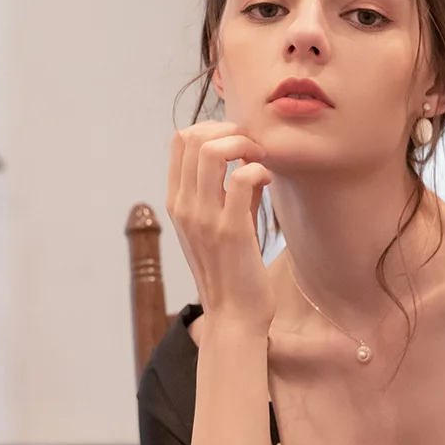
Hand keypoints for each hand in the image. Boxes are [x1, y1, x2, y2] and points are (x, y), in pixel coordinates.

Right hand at [166, 121, 274, 334]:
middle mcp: (184, 207)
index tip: (238, 143)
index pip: (179, 141)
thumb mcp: (221, 225)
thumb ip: (229, 192)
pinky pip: (240, 178)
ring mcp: (205, 218)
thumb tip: (249, 161)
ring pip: (212, 150)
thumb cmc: (232, 271)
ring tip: (260, 159)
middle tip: (253, 148)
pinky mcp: (231, 230)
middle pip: (193, 137)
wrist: (234, 316)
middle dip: (229, 130)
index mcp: (177, 203)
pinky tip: (268, 181)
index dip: (211, 128)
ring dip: (242, 144)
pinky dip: (258, 169)